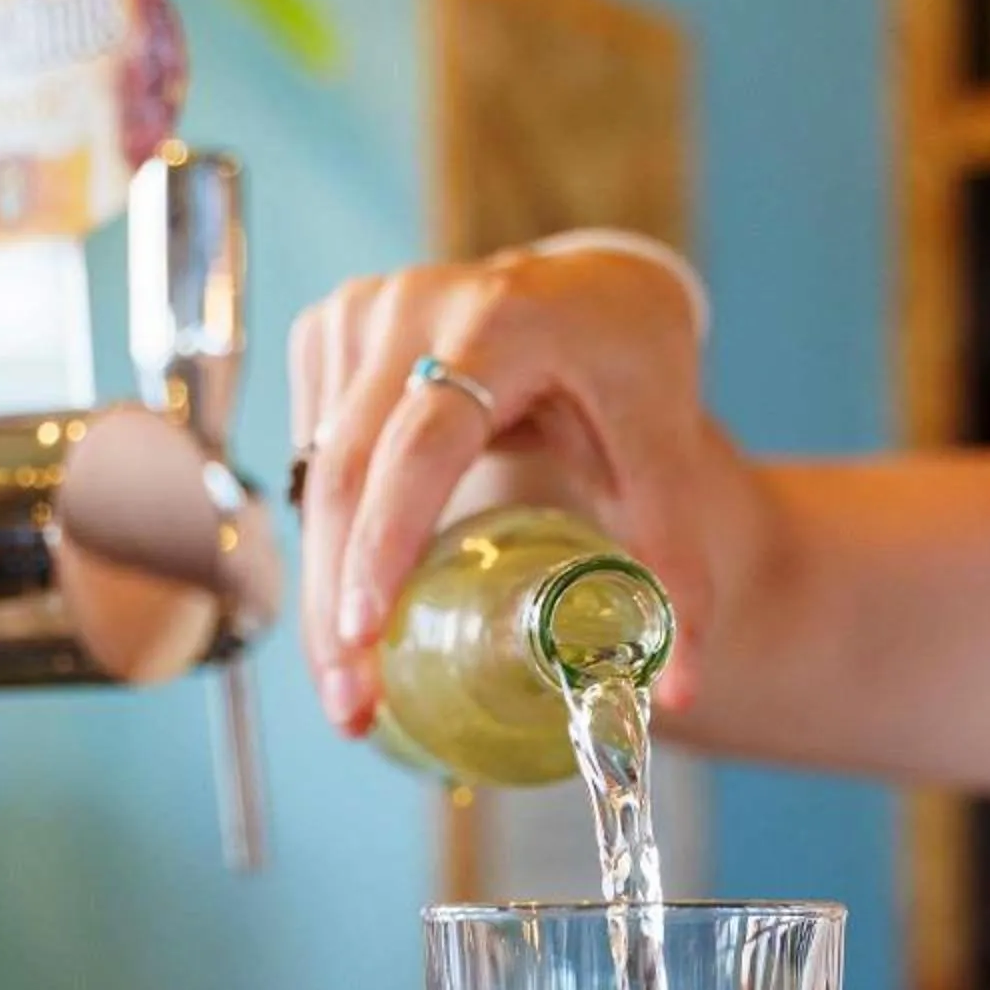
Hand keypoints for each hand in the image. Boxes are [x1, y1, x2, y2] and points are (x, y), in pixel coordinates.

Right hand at [285, 246, 747, 732]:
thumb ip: (677, 568)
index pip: (424, 441)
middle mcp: (418, 305)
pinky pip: (311, 453)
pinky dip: (325, 537)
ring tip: (347, 682)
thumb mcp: (668, 450)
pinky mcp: (332, 331)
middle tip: (350, 702)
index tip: (363, 631)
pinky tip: (349, 600)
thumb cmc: (631, 364)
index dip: (386, 538)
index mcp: (505, 321)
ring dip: (322, 584)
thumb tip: (675, 691)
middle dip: (338, 597)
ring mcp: (364, 311)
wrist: (594, 286)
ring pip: (315, 471)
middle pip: (350, 469)